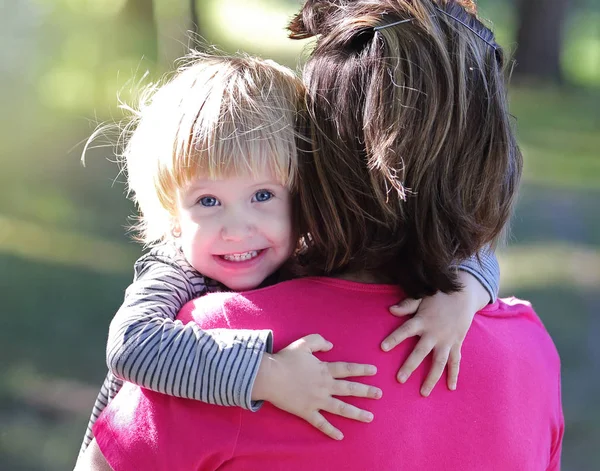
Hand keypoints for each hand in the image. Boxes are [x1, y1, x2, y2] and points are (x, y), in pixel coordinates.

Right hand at [252, 334, 381, 439]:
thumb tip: (331, 345)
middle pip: (349, 389)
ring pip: (340, 408)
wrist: (269, 376)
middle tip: (380, 394)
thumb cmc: (285, 359)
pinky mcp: (306, 412)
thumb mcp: (303, 344)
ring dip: (356, 413)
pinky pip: (321, 423)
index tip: (374, 371)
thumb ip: (319, 341)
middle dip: (366, 391)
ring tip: (370, 417)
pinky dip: (330, 430)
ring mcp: (317, 400)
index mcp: (324, 370)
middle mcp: (324, 386)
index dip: (361, 370)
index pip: (347, 369)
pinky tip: (340, 436)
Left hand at [381, 271, 488, 396]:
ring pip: (439, 362)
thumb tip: (390, 310)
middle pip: (420, 352)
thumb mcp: (422, 297)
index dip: (394, 338)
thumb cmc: (438, 296)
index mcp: (422, 321)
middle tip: (399, 379)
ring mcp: (446, 341)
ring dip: (431, 378)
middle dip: (410, 366)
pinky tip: (451, 388)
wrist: (464, 295)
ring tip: (423, 393)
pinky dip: (454, 374)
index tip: (383, 348)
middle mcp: (434, 333)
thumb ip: (407, 305)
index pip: (405, 331)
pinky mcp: (456, 344)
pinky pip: (455, 361)